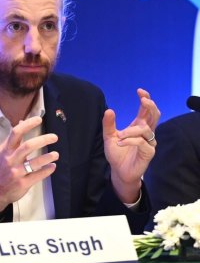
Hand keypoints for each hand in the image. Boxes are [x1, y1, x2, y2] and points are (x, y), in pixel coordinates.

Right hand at [0, 116, 58, 212]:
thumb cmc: (3, 168)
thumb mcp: (5, 152)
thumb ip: (14, 138)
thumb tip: (21, 121)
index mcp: (6, 150)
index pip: (16, 133)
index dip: (28, 124)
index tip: (39, 119)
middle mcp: (10, 159)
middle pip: (27, 146)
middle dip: (42, 140)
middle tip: (54, 137)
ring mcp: (16, 172)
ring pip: (34, 163)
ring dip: (47, 157)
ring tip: (56, 154)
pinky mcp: (23, 183)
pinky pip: (37, 175)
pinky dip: (47, 170)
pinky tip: (52, 166)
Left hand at [103, 88, 158, 202]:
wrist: (119, 171)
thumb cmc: (116, 153)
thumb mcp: (108, 137)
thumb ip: (108, 124)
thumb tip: (109, 110)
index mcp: (138, 125)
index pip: (146, 110)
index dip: (146, 99)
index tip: (140, 91)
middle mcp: (146, 132)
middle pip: (155, 115)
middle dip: (150, 106)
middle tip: (143, 100)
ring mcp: (149, 142)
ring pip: (146, 129)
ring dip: (131, 130)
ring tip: (119, 135)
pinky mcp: (149, 152)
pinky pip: (142, 142)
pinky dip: (130, 140)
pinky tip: (120, 142)